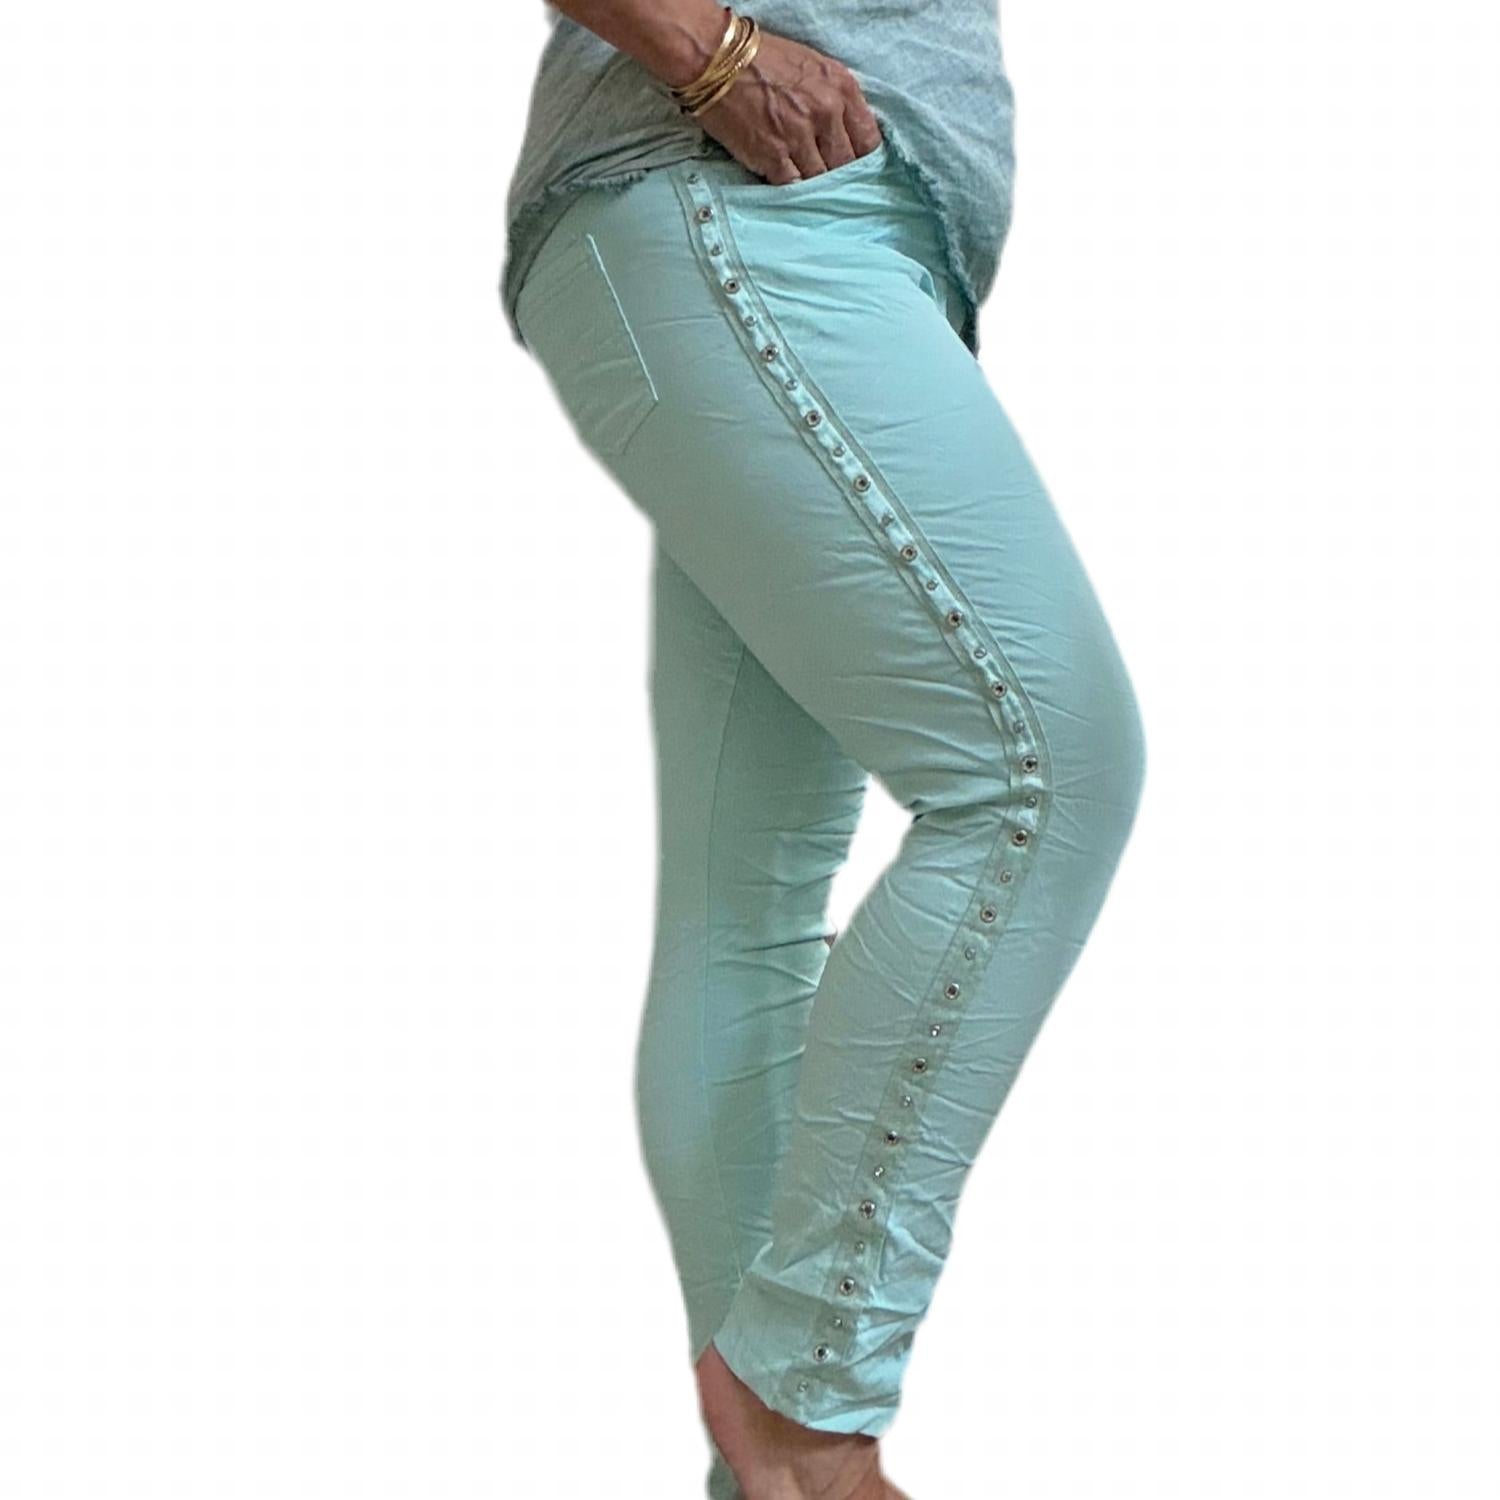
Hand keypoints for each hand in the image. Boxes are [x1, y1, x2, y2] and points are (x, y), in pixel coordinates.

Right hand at [688, 28, 883, 183]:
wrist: (717, 59)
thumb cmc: (763, 60)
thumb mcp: (814, 68)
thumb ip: (837, 100)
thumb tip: (848, 137)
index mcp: (841, 87)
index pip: (869, 141)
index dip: (864, 161)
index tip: (856, 170)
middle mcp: (825, 111)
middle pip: (847, 166)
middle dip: (840, 177)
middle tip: (832, 185)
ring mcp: (798, 136)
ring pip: (821, 180)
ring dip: (815, 187)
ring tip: (810, 190)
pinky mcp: (772, 155)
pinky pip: (793, 185)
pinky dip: (792, 191)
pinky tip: (789, 188)